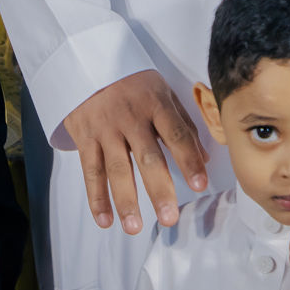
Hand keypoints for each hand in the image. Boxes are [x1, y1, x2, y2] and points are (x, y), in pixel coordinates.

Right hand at [61, 69, 207, 234]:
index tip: (200, 185)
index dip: (189, 160)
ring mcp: (105, 128)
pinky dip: (96, 197)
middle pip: (147, 157)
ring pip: (116, 168)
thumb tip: (205, 159)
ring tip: (134, 227)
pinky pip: (90, 170)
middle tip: (168, 218)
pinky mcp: (84, 137)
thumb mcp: (162, 92)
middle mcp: (130, 117)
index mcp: (155, 103)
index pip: (176, 134)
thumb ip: (183, 124)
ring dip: (125, 200)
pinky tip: (105, 220)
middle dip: (159, 189)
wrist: (87, 63)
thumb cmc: (132, 83)